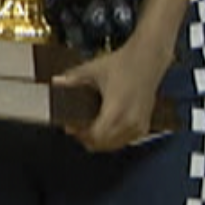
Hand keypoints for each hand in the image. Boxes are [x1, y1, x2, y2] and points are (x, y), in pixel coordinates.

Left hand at [52, 32, 173, 152]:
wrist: (148, 59)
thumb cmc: (123, 63)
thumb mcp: (94, 69)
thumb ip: (73, 78)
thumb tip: (56, 83)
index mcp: (117, 109)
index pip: (95, 136)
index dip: (81, 135)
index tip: (71, 127)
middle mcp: (130, 121)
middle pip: (103, 144)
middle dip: (87, 138)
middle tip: (76, 128)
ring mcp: (139, 125)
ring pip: (114, 145)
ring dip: (100, 141)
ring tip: (88, 127)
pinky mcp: (144, 126)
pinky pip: (125, 141)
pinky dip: (113, 139)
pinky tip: (104, 128)